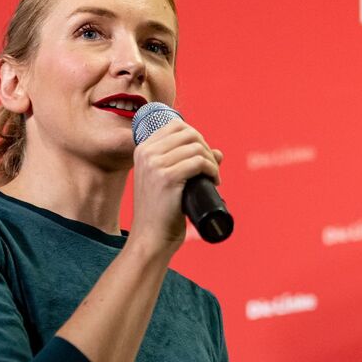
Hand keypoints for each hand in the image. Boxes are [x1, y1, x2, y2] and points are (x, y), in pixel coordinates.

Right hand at [128, 119, 223, 257]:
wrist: (151, 237)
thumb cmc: (162, 211)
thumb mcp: (169, 180)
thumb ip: (187, 162)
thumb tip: (218, 152)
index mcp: (143, 149)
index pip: (177, 125)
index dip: (196, 138)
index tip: (202, 157)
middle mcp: (146, 153)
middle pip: (189, 133)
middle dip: (206, 148)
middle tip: (211, 169)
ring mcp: (155, 164)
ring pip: (197, 147)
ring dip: (212, 161)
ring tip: (213, 178)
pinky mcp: (168, 177)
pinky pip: (200, 162)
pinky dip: (212, 170)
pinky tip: (214, 181)